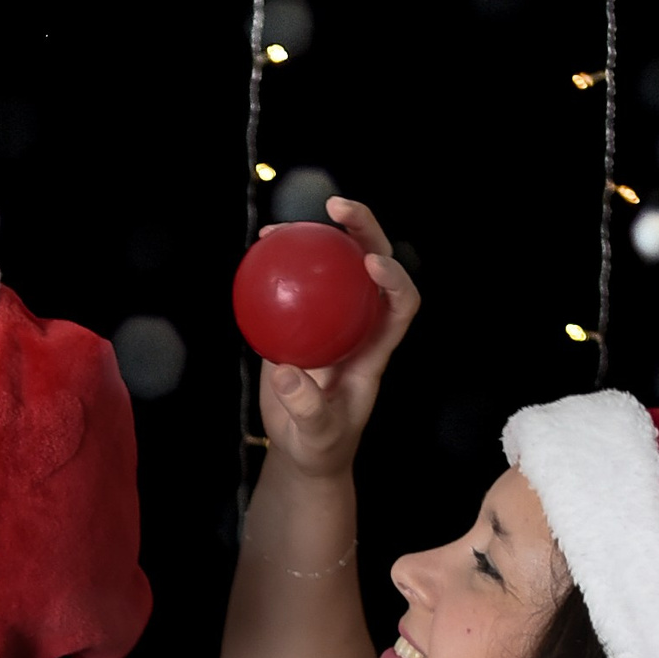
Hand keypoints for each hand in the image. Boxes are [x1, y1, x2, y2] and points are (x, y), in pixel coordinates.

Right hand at [255, 197, 419, 479]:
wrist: (302, 450)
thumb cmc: (320, 447)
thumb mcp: (318, 435)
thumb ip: (308, 408)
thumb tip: (288, 372)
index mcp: (376, 349)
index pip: (400, 304)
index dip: (395, 278)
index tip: (369, 264)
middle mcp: (358, 326)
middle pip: (373, 266)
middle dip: (364, 230)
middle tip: (336, 207)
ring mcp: (329, 323)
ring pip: (334, 269)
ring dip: (317, 238)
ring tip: (281, 226)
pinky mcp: (299, 326)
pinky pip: (295, 288)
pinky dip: (280, 266)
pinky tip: (257, 252)